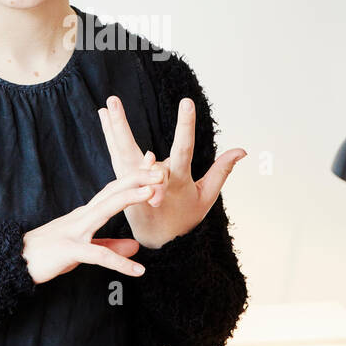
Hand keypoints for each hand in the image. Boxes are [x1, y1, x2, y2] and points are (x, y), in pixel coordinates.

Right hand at [20, 170, 163, 284]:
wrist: (16, 262)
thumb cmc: (49, 253)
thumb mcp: (84, 248)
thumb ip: (110, 245)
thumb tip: (136, 247)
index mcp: (86, 214)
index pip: (113, 190)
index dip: (133, 178)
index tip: (152, 164)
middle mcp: (82, 216)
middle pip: (112, 191)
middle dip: (136, 178)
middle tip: (159, 169)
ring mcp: (75, 231)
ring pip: (105, 210)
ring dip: (128, 200)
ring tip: (151, 194)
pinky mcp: (69, 250)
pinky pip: (97, 255)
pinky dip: (119, 263)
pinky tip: (138, 271)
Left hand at [98, 95, 245, 249]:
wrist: (159, 243)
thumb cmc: (185, 217)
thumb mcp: (207, 197)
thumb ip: (221, 171)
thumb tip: (242, 150)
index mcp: (177, 182)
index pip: (183, 150)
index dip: (186, 127)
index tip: (187, 103)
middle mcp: (152, 181)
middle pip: (135, 151)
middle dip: (123, 126)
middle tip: (113, 102)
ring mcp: (135, 184)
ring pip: (121, 152)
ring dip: (113, 128)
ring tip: (105, 106)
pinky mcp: (124, 184)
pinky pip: (116, 156)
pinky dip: (110, 136)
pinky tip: (103, 117)